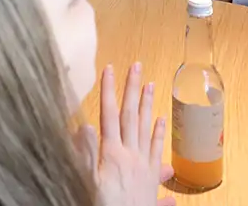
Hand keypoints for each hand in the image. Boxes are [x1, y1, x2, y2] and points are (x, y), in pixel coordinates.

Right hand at [82, 63, 174, 205]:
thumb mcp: (87, 182)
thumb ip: (85, 154)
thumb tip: (84, 125)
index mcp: (112, 154)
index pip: (110, 115)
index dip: (109, 91)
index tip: (109, 69)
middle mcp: (131, 155)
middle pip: (132, 116)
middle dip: (132, 89)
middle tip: (137, 66)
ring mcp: (144, 165)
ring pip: (147, 129)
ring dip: (148, 105)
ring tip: (151, 84)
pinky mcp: (152, 177)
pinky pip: (158, 150)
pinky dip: (160, 133)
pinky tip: (163, 120)